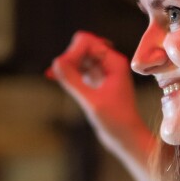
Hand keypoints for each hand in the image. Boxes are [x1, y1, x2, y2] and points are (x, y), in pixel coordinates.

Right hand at [46, 31, 151, 156]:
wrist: (126, 138)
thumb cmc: (116, 121)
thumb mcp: (92, 101)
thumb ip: (73, 81)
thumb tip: (55, 62)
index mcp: (114, 62)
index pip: (87, 41)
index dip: (72, 52)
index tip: (64, 70)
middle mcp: (109, 63)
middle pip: (81, 46)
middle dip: (69, 58)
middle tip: (59, 76)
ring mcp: (102, 72)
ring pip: (79, 58)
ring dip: (66, 65)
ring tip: (54, 77)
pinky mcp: (96, 82)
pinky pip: (78, 69)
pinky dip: (67, 73)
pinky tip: (53, 77)